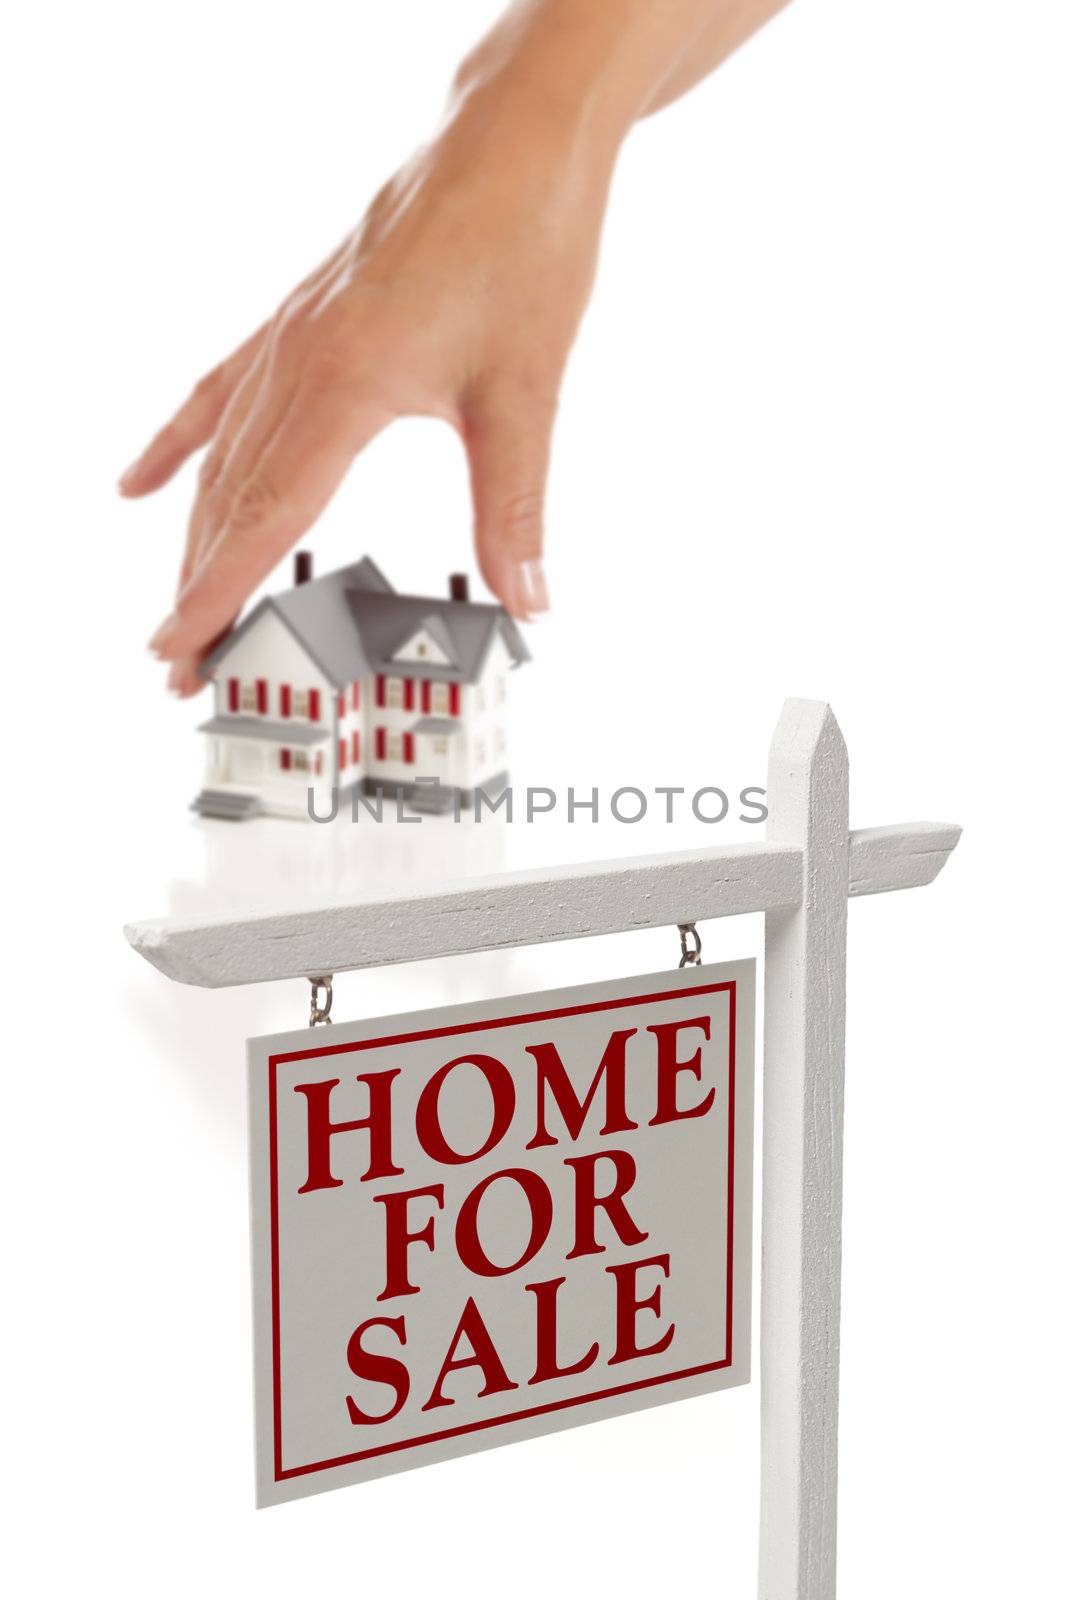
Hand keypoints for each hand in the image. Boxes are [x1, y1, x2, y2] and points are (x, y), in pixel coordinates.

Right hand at [124, 82, 613, 693]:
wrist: (516, 141)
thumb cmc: (523, 241)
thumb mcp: (525, 391)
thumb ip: (515, 507)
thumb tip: (527, 597)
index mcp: (346, 380)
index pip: (266, 513)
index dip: (219, 591)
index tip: (182, 648)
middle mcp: (301, 357)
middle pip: (231, 495)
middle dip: (200, 586)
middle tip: (178, 663)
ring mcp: (292, 333)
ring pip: (223, 454)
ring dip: (194, 534)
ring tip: (176, 601)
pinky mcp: (303, 316)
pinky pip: (222, 392)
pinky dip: (183, 443)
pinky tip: (146, 479)